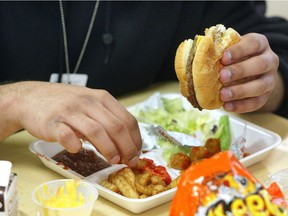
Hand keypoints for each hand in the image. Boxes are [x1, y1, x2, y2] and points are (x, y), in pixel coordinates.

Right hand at [1, 81, 141, 165]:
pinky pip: (67, 135)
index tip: (137, 153)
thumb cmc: (65, 103)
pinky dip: (75, 145)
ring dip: (108, 149)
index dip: (135, 139)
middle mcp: (88, 102)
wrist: (31, 97)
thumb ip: (106, 117)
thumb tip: (126, 142)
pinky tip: (78, 149)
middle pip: (116, 127)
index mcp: (101, 97)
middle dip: (127, 148)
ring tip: (113, 161)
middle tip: (129, 161)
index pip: (127, 119)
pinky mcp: (52, 122)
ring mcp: (70, 111)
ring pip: (96, 131)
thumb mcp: (90, 102)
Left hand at [219, 33, 281, 112]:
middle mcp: (270, 60)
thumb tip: (201, 53)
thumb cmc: (235, 58)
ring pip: (260, 86)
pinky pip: (257, 102)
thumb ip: (220, 51)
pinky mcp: (266, 96)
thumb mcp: (230, 50)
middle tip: (222, 77)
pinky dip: (241, 105)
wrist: (249, 72)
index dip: (238, 50)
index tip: (223, 58)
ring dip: (240, 91)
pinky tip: (227, 106)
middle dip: (239, 71)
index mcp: (260, 43)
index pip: (253, 43)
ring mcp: (270, 79)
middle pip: (260, 64)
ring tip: (223, 95)